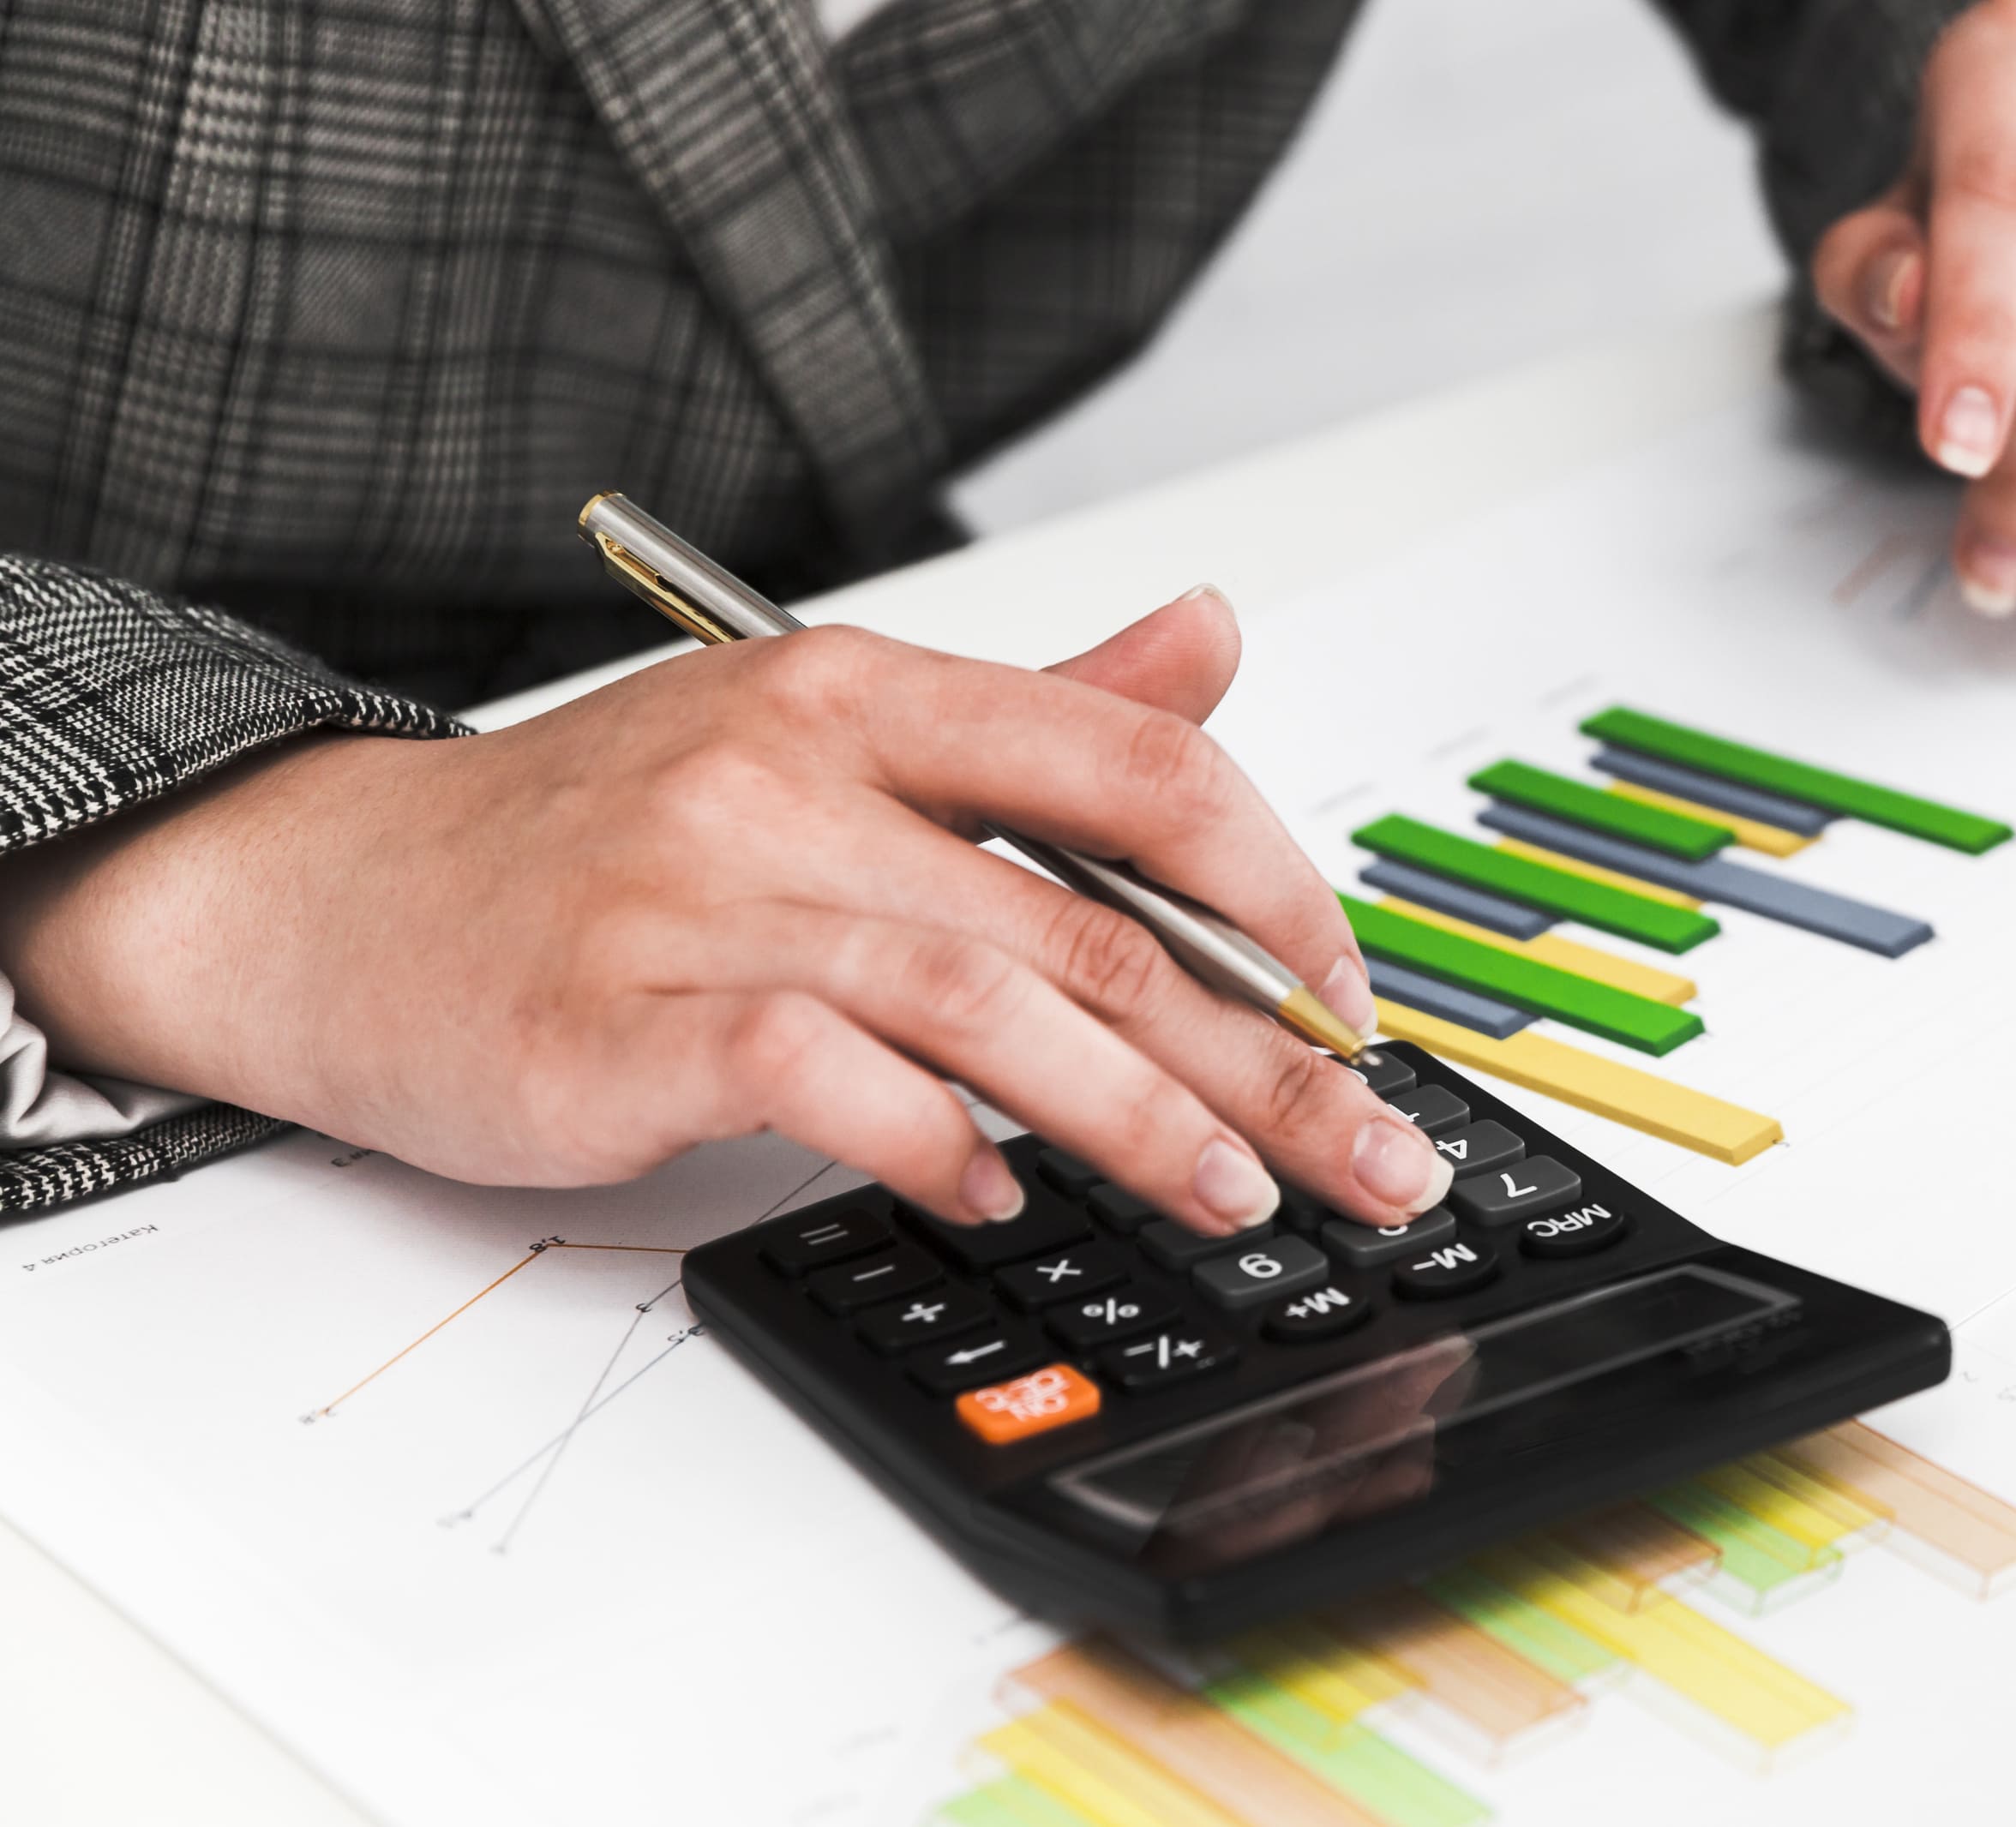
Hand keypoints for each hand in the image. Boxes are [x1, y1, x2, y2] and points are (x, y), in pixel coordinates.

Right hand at [0, 590, 1453, 1235]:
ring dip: (1140, 1119)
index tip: (1345, 997)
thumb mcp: (821, 733)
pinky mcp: (627, 1015)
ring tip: (1234, 1194)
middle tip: (1363, 1151)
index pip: (1136, 765)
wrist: (335, 894)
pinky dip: (938, 1148)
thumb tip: (1214, 639)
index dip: (1274, 891)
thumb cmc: (598, 834)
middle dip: (1262, 1056)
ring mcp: (707, 891)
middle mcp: (795, 773)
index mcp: (863, 690)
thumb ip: (1035, 713)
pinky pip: (829, 1083)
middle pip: (1096, 921)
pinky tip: (997, 1196)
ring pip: (990, 1005)